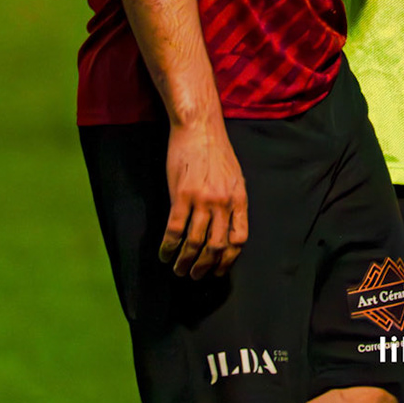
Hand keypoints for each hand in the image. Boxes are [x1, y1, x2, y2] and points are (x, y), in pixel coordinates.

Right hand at [163, 119, 248, 277]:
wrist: (199, 126)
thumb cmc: (215, 150)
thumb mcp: (234, 175)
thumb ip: (232, 200)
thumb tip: (226, 226)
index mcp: (239, 199)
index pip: (239, 239)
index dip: (229, 260)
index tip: (219, 269)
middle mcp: (223, 203)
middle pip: (217, 247)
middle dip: (206, 267)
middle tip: (196, 275)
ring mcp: (202, 200)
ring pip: (195, 244)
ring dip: (185, 262)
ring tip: (179, 270)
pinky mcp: (181, 195)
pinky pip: (175, 231)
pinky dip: (168, 248)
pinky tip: (164, 254)